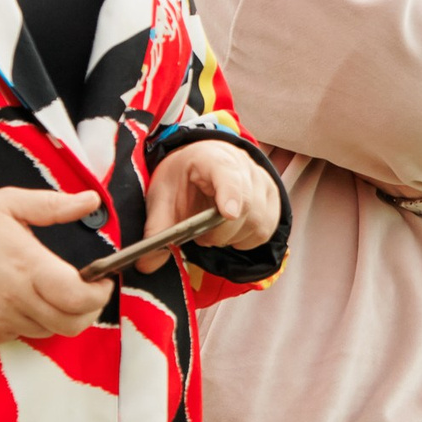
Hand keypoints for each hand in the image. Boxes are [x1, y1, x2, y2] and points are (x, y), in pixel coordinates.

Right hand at [0, 187, 114, 344]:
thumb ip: (54, 205)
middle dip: (87, 311)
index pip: (79, 298)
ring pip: (47, 332)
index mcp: (27, 266)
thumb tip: (92, 201)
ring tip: (48, 291)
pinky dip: (28, 322)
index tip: (101, 281)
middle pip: (71, 324)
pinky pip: (18, 335)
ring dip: (57, 316)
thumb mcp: (10, 203)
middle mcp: (14, 299)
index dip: (99, 294)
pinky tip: (17, 299)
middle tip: (85, 292)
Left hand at [139, 139, 279, 271]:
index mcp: (212, 158)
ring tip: (213, 231)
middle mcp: (245, 167)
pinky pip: (265, 231)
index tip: (227, 214)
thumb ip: (156, 227)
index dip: (230, 194)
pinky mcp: (273, 201)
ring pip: (258, 223)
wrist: (203, 163)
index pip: (228, 174)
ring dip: (232, 238)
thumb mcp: (161, 195)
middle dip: (220, 232)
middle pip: (247, 207)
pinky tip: (229, 232)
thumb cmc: (183, 177)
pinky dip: (245, 240)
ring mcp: (263, 183)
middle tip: (200, 236)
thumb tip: (147, 264)